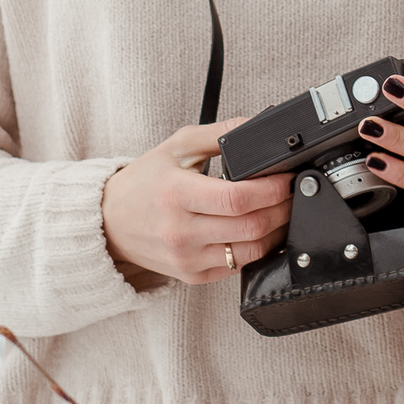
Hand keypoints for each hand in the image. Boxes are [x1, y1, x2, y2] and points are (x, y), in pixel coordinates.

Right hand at [101, 117, 292, 285]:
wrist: (109, 223)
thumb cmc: (144, 183)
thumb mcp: (176, 147)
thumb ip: (219, 134)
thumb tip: (256, 127)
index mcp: (177, 195)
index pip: (238, 199)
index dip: (273, 189)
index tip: (289, 177)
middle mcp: (181, 232)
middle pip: (251, 226)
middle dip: (283, 208)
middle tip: (294, 191)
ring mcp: (187, 258)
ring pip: (251, 251)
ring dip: (277, 231)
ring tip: (283, 210)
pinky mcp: (192, 276)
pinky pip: (238, 266)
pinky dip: (258, 248)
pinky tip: (264, 231)